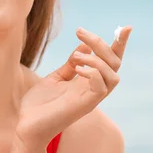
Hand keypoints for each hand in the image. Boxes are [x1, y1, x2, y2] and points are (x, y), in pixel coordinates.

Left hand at [17, 26, 131, 146]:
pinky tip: (78, 69)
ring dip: (97, 59)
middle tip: (80, 32)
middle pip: (115, 63)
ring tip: (75, 57)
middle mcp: (94, 89)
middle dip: (102, 43)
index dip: (120, 44)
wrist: (26, 125)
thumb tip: (84, 45)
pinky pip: (101, 88)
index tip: (126, 27)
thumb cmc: (40, 104)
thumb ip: (71, 64)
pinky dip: (94, 73)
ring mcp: (91, 98)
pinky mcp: (84, 106)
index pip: (112, 61)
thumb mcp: (56, 77)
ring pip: (113, 76)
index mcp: (89, 82)